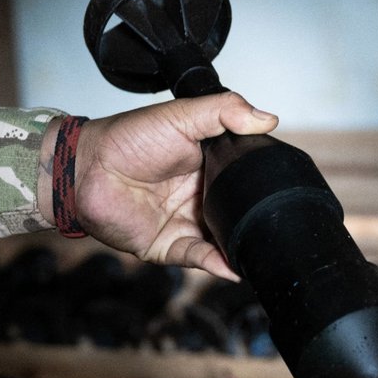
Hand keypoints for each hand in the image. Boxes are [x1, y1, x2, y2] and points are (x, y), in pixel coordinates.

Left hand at [40, 93, 277, 279]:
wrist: (86, 168)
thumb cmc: (127, 138)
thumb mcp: (182, 115)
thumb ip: (225, 111)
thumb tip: (269, 118)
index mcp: (209, 166)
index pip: (246, 177)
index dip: (265, 183)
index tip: (291, 187)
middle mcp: (201, 197)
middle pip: (238, 213)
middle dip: (258, 221)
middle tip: (283, 225)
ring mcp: (186, 223)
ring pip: (223, 240)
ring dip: (241, 247)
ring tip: (264, 251)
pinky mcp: (168, 246)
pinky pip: (198, 258)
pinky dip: (217, 264)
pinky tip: (233, 266)